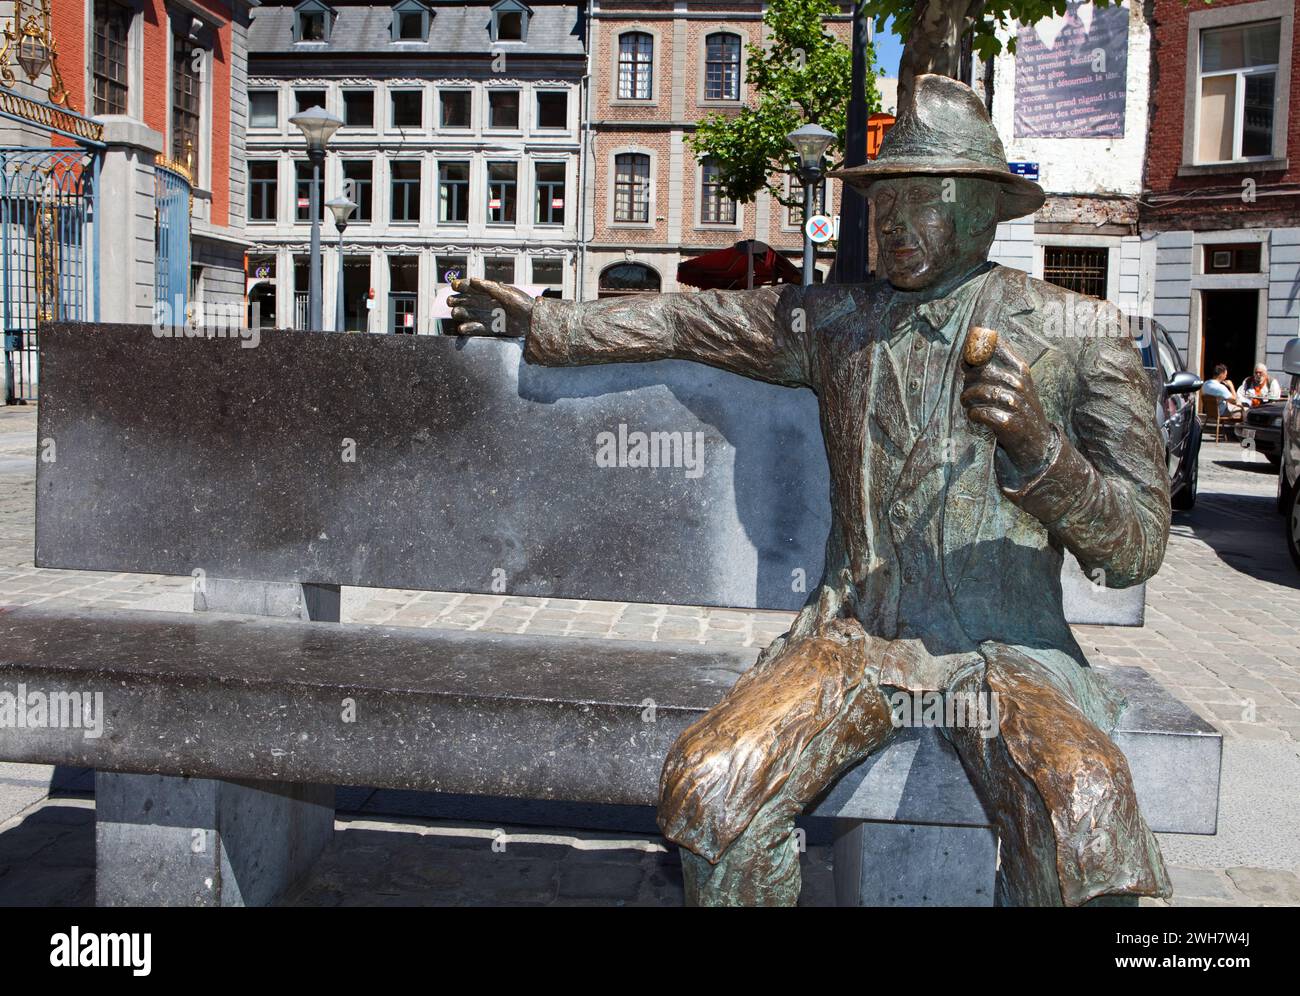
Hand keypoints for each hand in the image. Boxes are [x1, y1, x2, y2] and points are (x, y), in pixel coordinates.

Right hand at [447, 277, 532, 337]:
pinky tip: (461, 328)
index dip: (463, 286)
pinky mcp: (492, 329)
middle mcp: (489, 304)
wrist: (533, 322)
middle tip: (450, 301)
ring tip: (454, 313)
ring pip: (471, 314)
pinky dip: (469, 328)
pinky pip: (477, 328)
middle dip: (458, 300)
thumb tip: (472, 280)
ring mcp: (490, 316)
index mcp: (493, 292)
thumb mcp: (507, 293)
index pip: (474, 288)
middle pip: (469, 301)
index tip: (454, 286)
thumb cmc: (524, 305)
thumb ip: (489, 287)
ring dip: (462, 313)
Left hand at [960, 337, 1055, 474]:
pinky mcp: (1007, 422)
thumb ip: (993, 369)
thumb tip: (966, 358)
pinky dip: (972, 414)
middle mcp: (1019, 383)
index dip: (976, 352)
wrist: (1037, 440)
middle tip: (967, 390)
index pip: (996, 348)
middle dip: (968, 380)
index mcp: (1020, 369)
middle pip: (981, 370)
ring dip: (967, 398)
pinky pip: (979, 412)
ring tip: (968, 403)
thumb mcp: (1015, 384)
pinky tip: (975, 416)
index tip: (966, 361)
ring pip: (978, 391)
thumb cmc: (1019, 408)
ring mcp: (1015, 403)